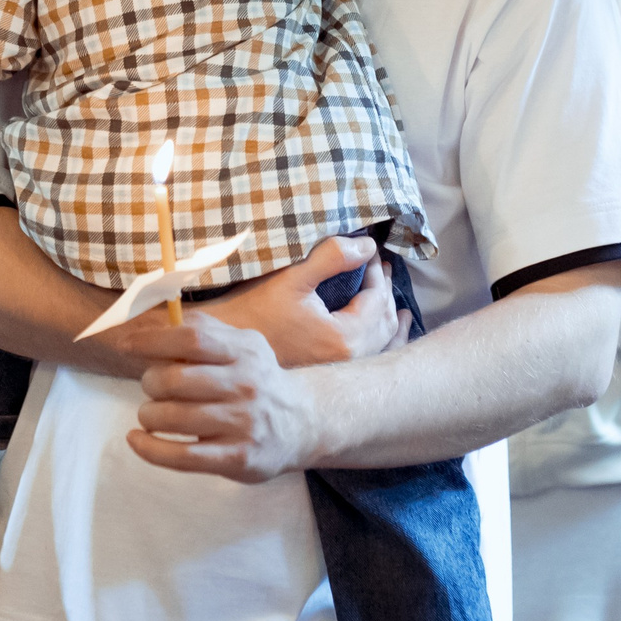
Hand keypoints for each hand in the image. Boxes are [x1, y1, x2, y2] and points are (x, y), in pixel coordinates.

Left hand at [119, 312, 321, 483]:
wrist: (304, 424)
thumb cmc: (257, 381)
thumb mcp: (243, 346)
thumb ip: (205, 331)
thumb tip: (153, 324)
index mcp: (244, 351)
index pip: (192, 339)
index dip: (153, 341)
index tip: (127, 346)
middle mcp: (245, 386)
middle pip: (176, 379)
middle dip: (151, 382)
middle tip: (152, 386)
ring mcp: (241, 424)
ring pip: (174, 417)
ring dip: (148, 414)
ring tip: (151, 414)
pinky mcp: (236, 457)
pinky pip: (181, 456)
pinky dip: (150, 448)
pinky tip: (137, 440)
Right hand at [199, 234, 407, 367]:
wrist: (223, 349)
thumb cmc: (252, 311)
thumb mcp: (293, 277)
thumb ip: (333, 257)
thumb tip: (368, 245)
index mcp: (344, 339)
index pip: (376, 299)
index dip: (376, 271)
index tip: (370, 249)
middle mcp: (349, 361)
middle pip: (385, 323)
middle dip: (385, 292)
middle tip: (380, 266)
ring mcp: (340, 372)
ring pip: (382, 345)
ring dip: (389, 319)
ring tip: (396, 305)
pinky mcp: (329, 375)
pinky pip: (370, 359)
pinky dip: (383, 343)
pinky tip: (384, 338)